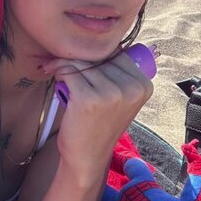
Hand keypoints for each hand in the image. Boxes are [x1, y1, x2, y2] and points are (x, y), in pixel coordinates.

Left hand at [44, 51, 153, 188]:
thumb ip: (118, 74)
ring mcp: (111, 94)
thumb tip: (104, 42)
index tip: (80, 60)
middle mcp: (131, 88)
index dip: (96, 55)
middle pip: (99, 56)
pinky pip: (69, 72)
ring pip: (82, 62)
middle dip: (77, 58)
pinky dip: (59, 72)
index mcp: (143, 85)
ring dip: (65, 64)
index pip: (117, 53)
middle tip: (60, 64)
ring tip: (58, 73)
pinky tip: (57, 80)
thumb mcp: (119, 99)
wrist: (87, 157)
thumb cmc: (99, 125)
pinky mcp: (89, 99)